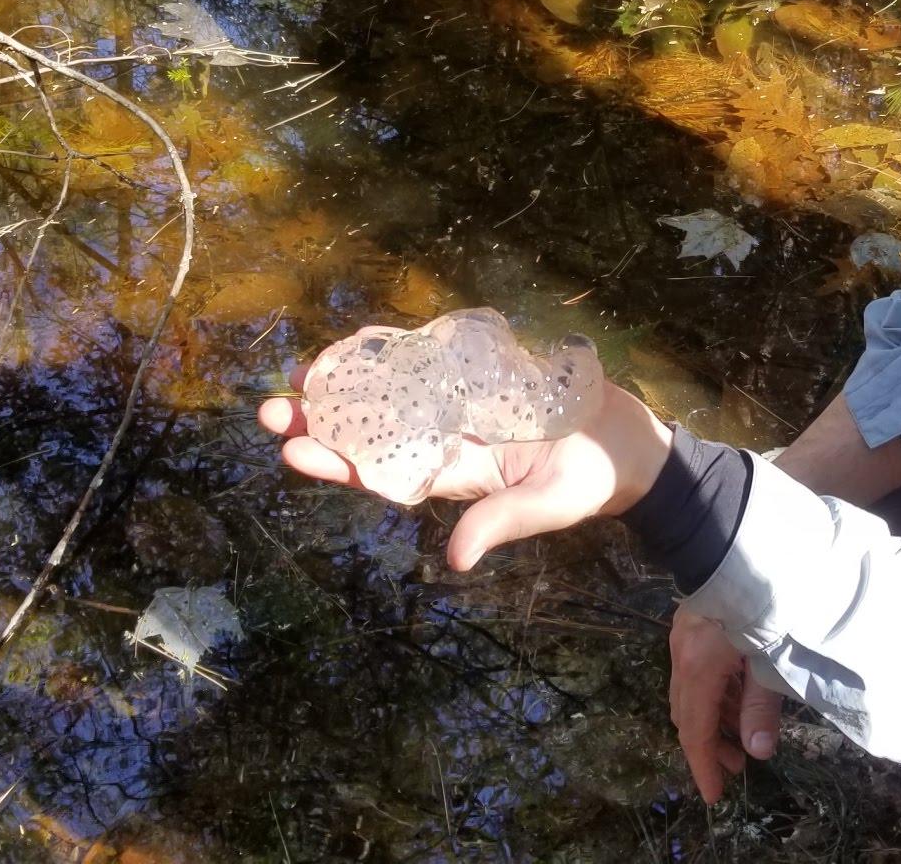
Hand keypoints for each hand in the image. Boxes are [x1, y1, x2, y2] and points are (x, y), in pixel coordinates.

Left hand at [257, 367, 674, 571]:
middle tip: (272, 407)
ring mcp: (460, 408)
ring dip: (347, 385)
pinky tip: (361, 340)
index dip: (336, 464)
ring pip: (390, 396)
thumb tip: (457, 559)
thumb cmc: (589, 481)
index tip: (292, 452)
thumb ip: (501, 523)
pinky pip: (426, 363)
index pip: (382, 474)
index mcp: (454, 477)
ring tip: (302, 371)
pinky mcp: (480, 376)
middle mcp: (446, 441)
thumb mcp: (548, 505)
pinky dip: (393, 353)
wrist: (628, 444)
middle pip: (372, 433)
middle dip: (322, 423)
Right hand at [669, 609, 779, 802]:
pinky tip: (740, 695)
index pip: (694, 731)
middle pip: (687, 714)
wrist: (735, 541)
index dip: (703, 767)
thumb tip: (758, 751)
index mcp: (698, 668)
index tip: (714, 796)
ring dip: (714, 718)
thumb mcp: (769, 657)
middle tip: (738, 766)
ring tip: (744, 733)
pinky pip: (697, 671)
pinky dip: (716, 693)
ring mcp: (684, 637)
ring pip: (692, 693)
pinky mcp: (693, 624)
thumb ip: (762, 706)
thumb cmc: (763, 602)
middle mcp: (682, 656)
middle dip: (710, 744)